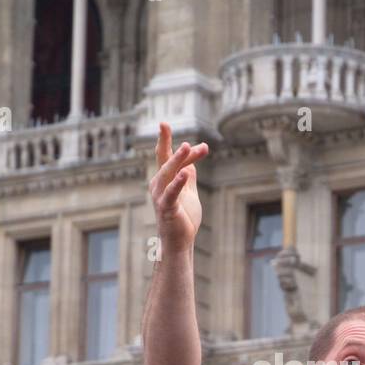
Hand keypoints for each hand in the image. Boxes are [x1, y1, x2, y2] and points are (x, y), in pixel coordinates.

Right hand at [149, 122, 208, 253]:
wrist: (180, 240)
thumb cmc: (182, 217)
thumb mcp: (188, 192)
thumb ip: (188, 175)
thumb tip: (192, 160)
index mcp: (165, 179)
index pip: (172, 158)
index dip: (189, 152)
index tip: (205, 148)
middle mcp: (159, 184)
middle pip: (162, 159)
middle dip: (163, 141)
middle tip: (164, 124)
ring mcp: (160, 196)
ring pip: (166, 173)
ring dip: (175, 159)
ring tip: (185, 147)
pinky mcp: (166, 208)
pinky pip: (170, 193)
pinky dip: (177, 183)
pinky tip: (185, 174)